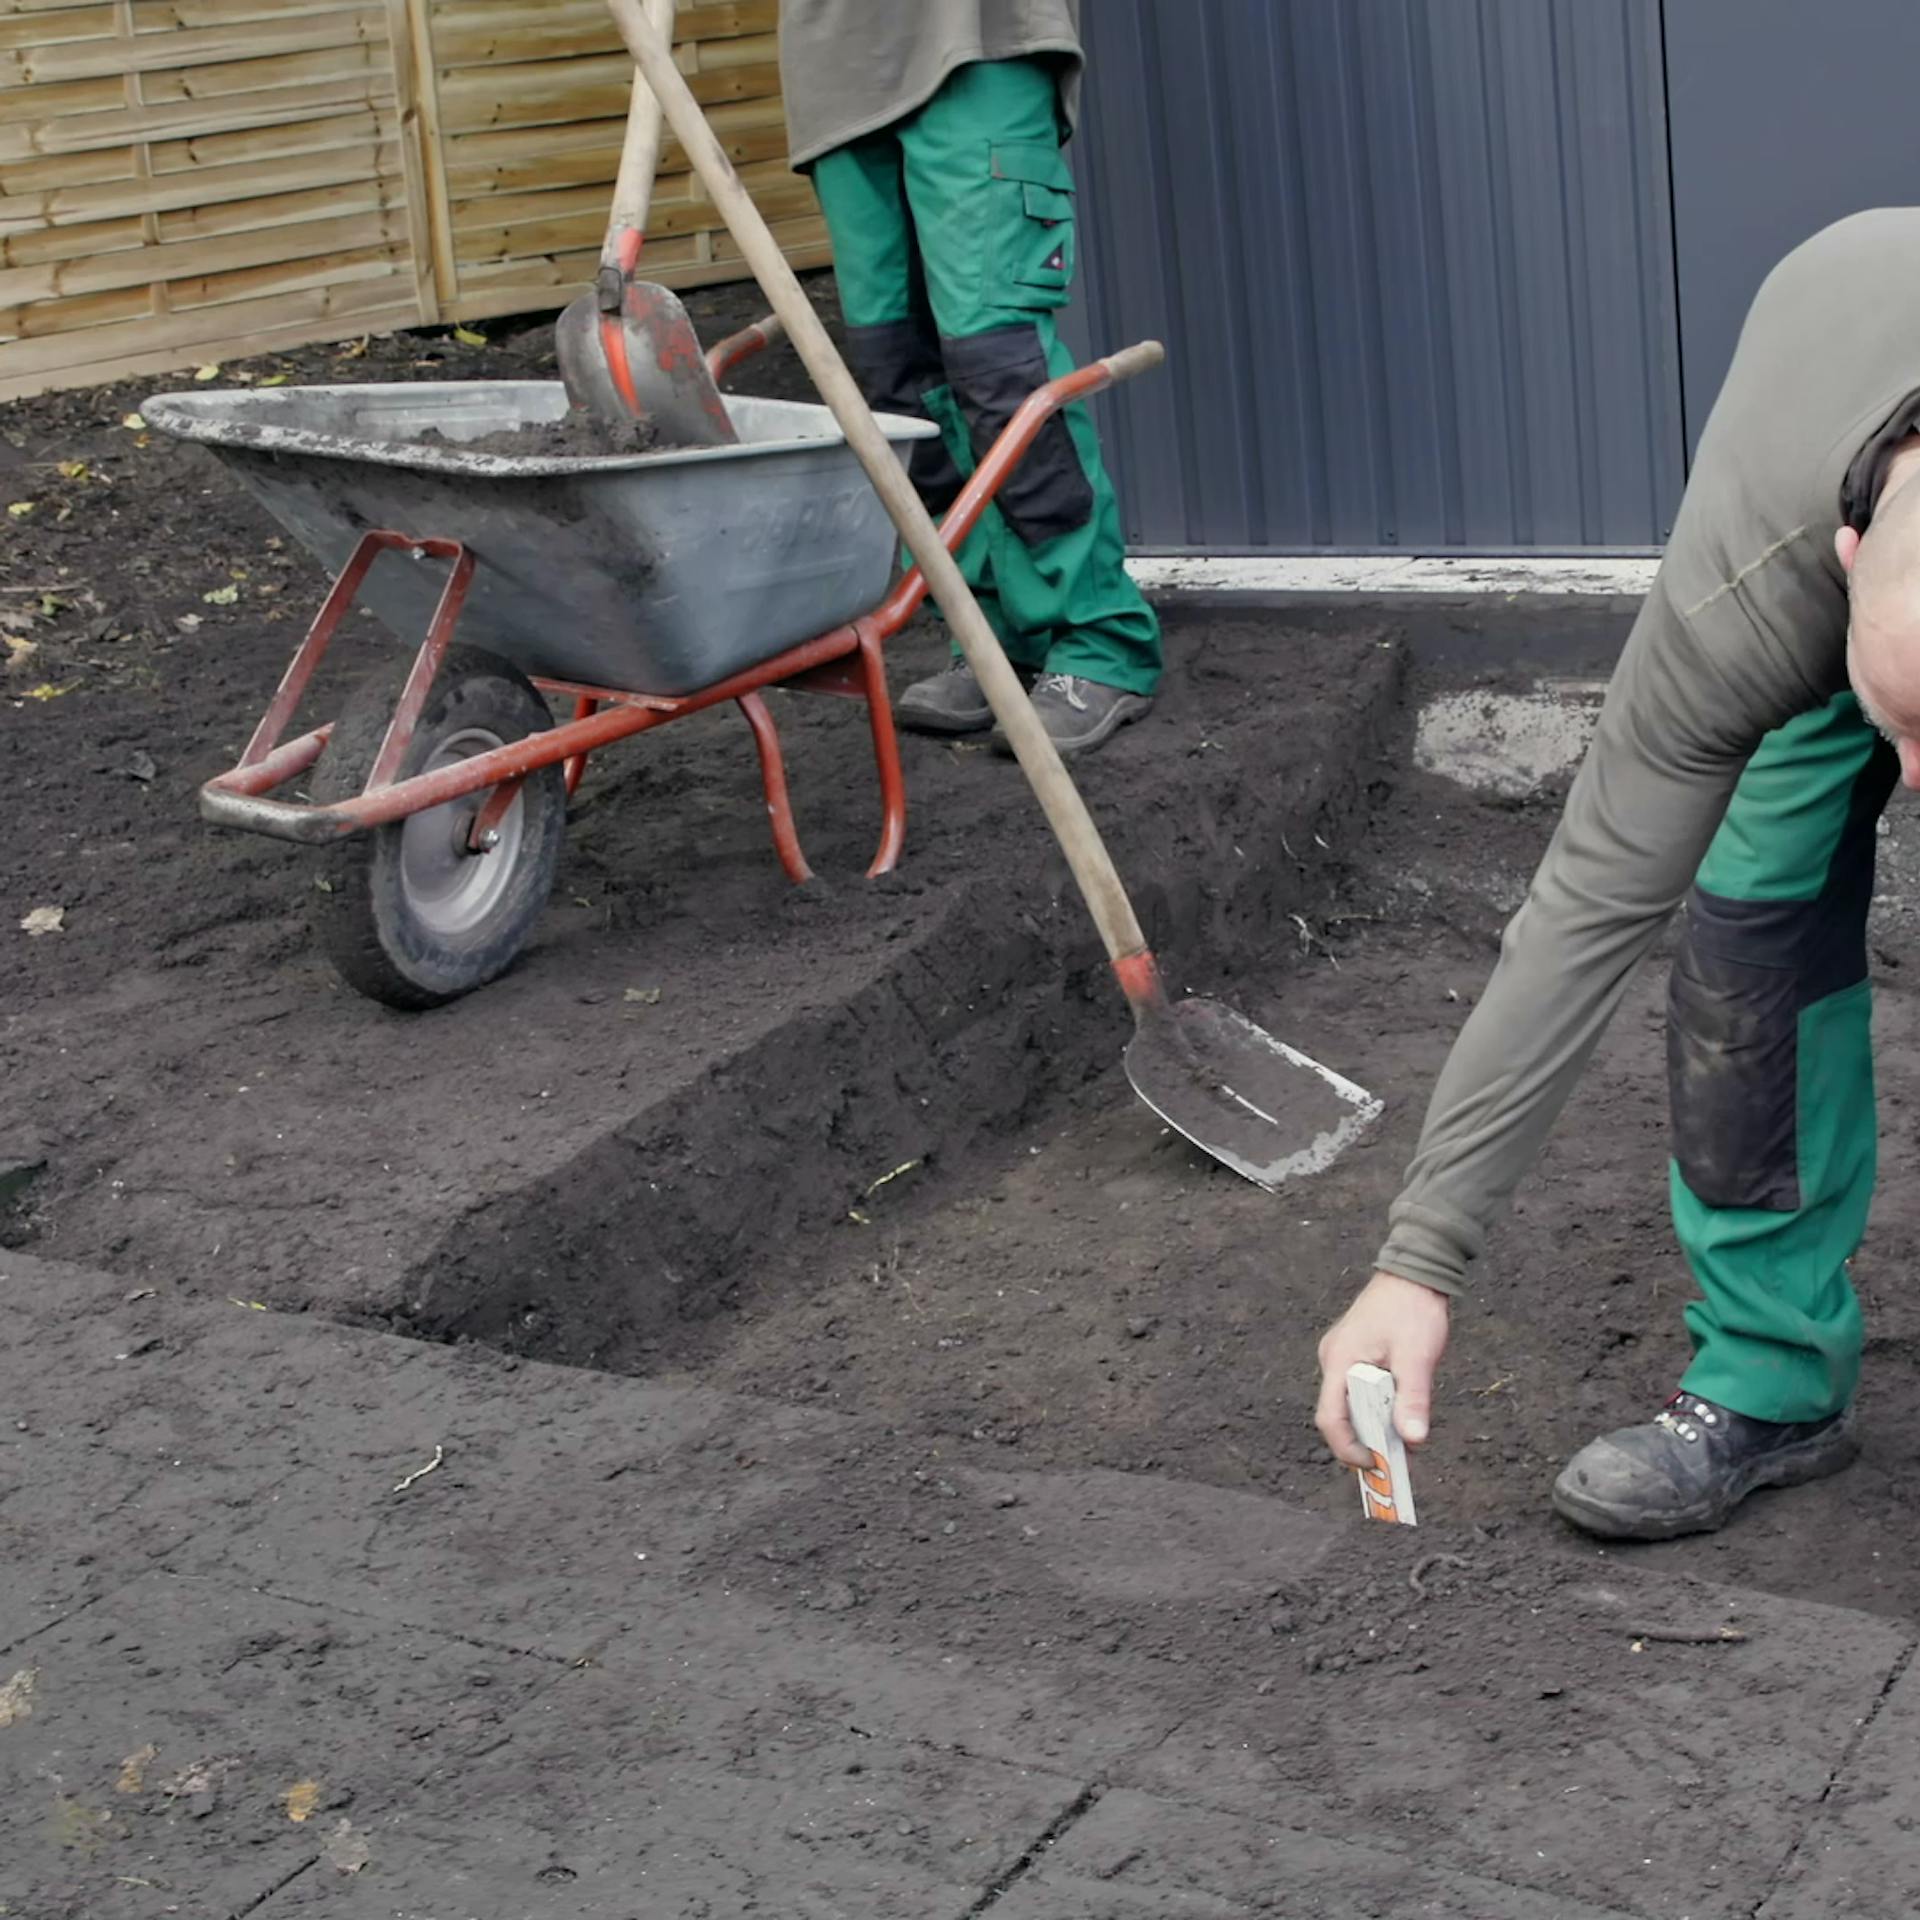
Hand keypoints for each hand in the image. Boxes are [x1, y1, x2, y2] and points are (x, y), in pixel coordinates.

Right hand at [1314, 1271, 1451, 1468]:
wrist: (1414, 1272)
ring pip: (1350, 1402)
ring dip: (1374, 1421)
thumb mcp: (1417, 1356)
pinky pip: (1357, 1388)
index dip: (1348, 1448)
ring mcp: (1341, 1355)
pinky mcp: (1353, 1352)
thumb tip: (1414, 1440)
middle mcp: (1333, 1359)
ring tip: (1402, 1433)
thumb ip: (1412, 1398)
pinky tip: (1399, 1408)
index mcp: (1340, 1360)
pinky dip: (1376, 1405)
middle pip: (1339, 1413)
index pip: (1330, 1418)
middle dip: (1365, 1439)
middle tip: (1394, 1458)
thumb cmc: (1412, 1309)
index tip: (1374, 1465)